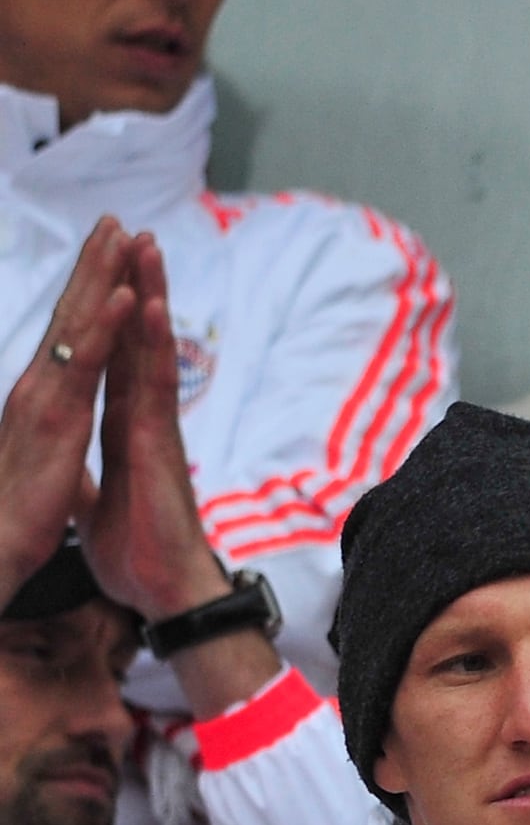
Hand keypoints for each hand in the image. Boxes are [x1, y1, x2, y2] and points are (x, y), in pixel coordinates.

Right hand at [0, 220, 133, 585]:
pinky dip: (108, 325)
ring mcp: (46, 397)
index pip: (68, 337)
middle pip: (71, 314)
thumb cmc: (15, 515)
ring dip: (101, 276)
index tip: (106, 257)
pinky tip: (126, 294)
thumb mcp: (41, 465)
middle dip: (94, 265)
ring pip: (79, 325)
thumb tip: (54, 431)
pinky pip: (89, 362)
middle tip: (115, 221)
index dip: (86, 295)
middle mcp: (40, 386)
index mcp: (41, 398)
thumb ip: (49, 440)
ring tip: (122, 235)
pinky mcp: (59, 417)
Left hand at [85, 234, 280, 710]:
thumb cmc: (136, 556)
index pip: (111, 362)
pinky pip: (153, 381)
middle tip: (130, 232)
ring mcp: (154, 426)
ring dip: (148, 294)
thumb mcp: (90, 507)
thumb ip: (84, 478)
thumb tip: (70, 470)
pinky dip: (150, 341)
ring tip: (145, 244)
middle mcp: (142, 419)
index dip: (106, 318)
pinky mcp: (158, 441)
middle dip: (132, 285)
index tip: (105, 275)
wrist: (165, 592)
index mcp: (120, 431)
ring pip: (149, 349)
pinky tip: (148, 303)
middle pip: (134, 341)